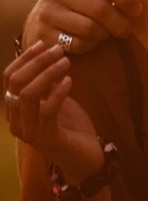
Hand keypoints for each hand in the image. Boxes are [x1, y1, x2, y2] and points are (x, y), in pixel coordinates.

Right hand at [3, 43, 104, 184]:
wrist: (85, 156)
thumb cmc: (70, 126)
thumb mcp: (56, 99)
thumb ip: (47, 83)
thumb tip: (46, 54)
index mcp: (15, 109)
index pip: (9, 78)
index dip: (25, 58)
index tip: (44, 44)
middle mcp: (16, 121)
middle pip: (16, 83)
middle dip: (37, 62)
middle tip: (59, 51)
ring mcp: (30, 131)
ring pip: (28, 95)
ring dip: (48, 73)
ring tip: (66, 63)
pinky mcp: (48, 138)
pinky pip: (47, 110)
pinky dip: (58, 92)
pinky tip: (70, 81)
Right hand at [24, 0, 141, 54]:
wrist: (43, 19)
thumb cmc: (81, 1)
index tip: (137, 11)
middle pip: (100, 8)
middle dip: (120, 23)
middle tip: (126, 30)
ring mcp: (47, 13)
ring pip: (90, 28)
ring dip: (105, 34)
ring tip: (107, 34)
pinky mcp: (42, 34)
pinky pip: (77, 44)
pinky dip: (90, 45)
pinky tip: (91, 41)